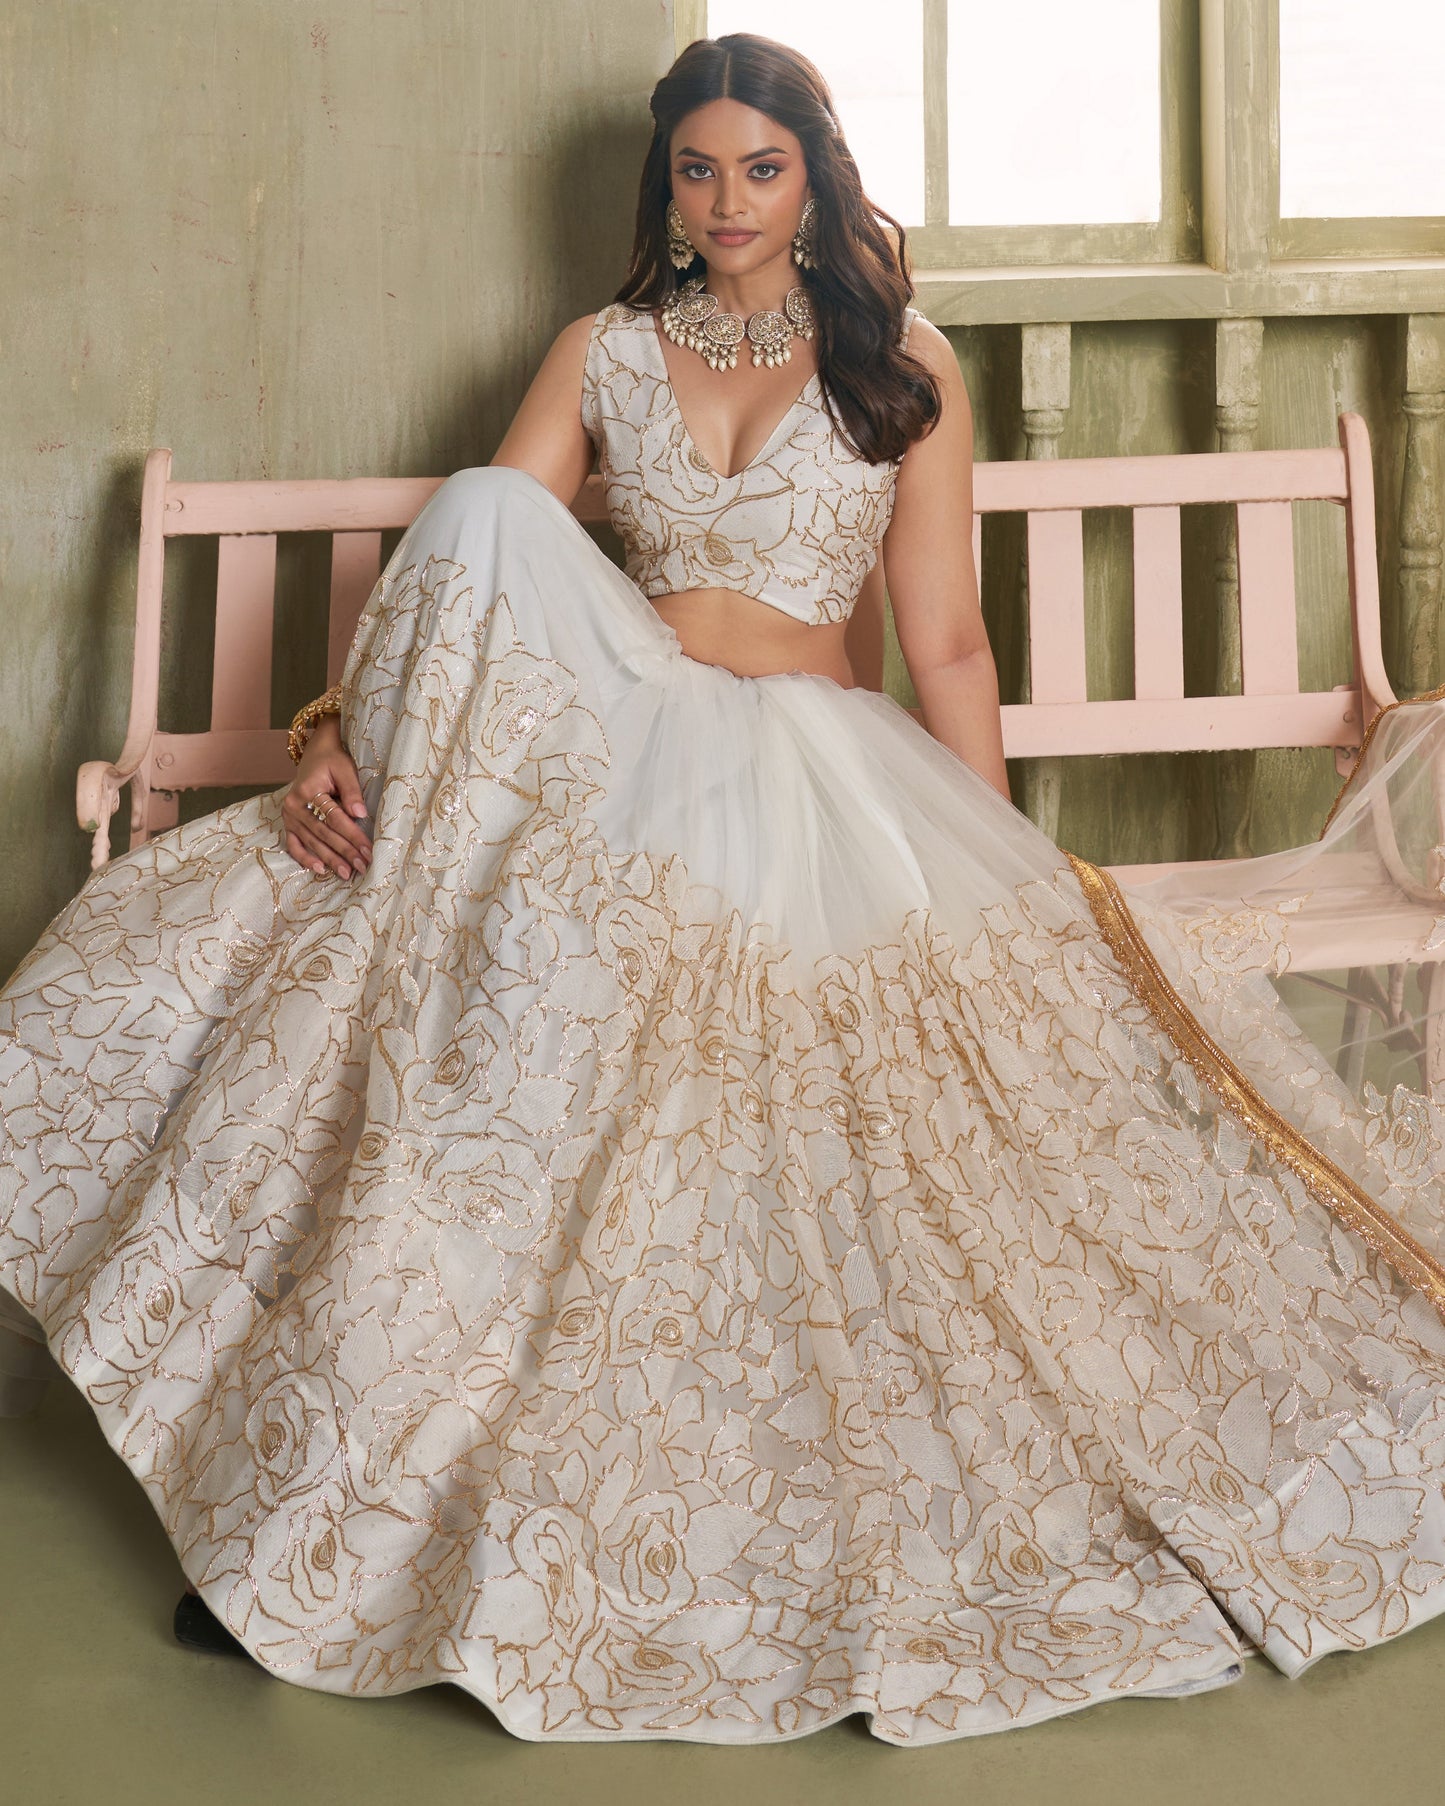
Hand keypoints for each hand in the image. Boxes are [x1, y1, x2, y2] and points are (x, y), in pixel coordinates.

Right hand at [281, 717, 372, 879]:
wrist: (316, 753)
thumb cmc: (333, 761)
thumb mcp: (345, 769)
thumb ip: (352, 792)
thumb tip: (360, 815)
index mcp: (308, 791)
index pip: (334, 818)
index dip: (352, 835)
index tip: (368, 850)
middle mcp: (294, 805)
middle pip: (324, 833)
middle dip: (345, 852)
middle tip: (362, 866)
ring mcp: (289, 815)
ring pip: (312, 842)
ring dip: (330, 859)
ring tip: (347, 873)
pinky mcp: (289, 822)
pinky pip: (294, 844)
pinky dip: (304, 858)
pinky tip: (320, 870)